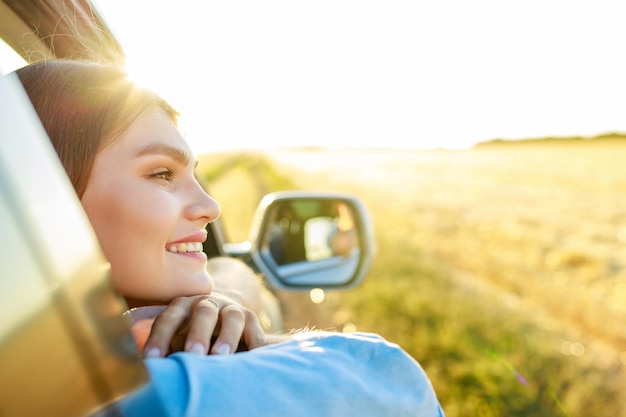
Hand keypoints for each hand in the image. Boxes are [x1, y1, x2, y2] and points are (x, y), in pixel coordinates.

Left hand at [130, 293, 266, 357]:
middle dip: (198, 334)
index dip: (159, 338)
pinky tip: (255, 359)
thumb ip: (166, 347)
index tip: (152, 360)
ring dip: (227, 337)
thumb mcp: (175, 334)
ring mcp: (230, 308)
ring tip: (221, 357)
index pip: (168, 318)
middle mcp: (206, 303)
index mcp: (181, 307)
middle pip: (204, 312)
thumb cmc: (189, 332)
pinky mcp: (251, 317)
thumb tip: (151, 369)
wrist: (222, 310)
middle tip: (193, 354)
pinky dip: (256, 344)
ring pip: (232, 318)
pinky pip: (255, 329)